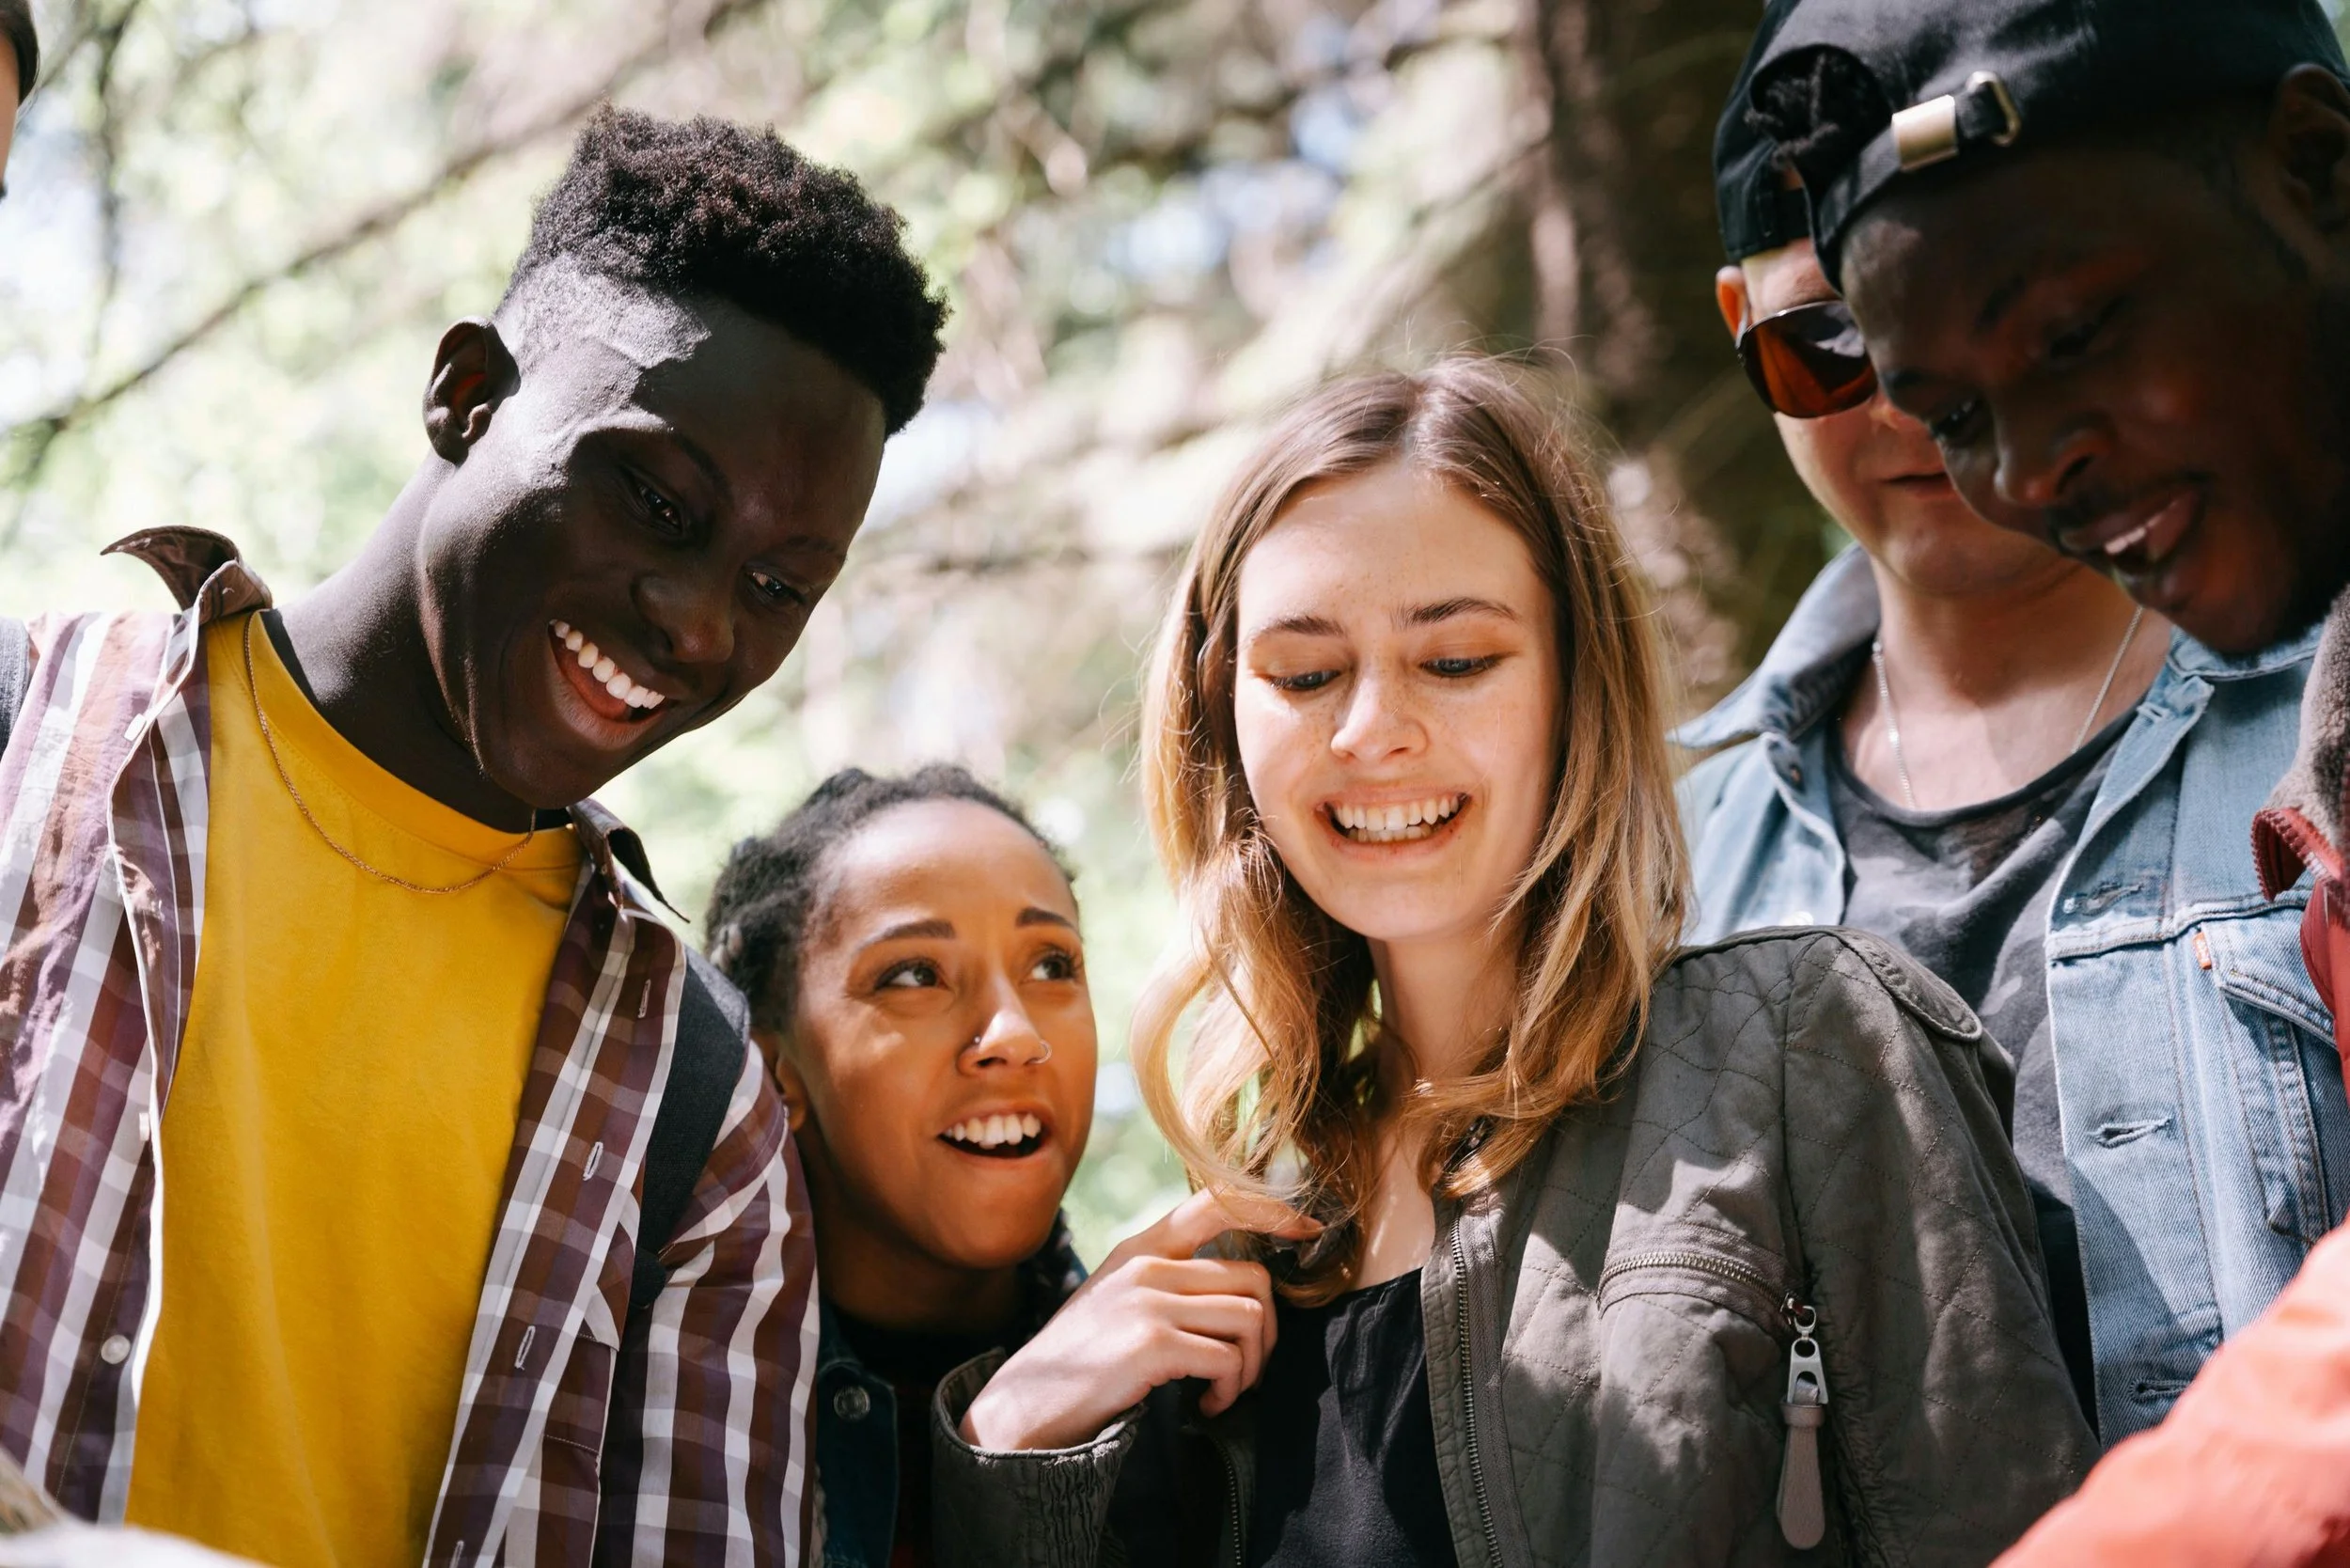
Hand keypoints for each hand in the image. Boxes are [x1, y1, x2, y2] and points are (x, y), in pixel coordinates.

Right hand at [960, 1188, 1317, 1451]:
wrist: (1025, 1404)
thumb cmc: (1081, 1358)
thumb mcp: (1116, 1295)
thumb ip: (1165, 1278)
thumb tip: (1238, 1286)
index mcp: (1142, 1247)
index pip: (1217, 1202)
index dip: (1272, 1210)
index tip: (1308, 1230)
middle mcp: (1147, 1264)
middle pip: (1252, 1279)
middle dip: (1267, 1335)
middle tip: (1247, 1370)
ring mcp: (1149, 1301)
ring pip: (1250, 1318)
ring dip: (1252, 1367)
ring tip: (1226, 1392)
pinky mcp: (1152, 1344)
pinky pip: (1227, 1358)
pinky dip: (1229, 1390)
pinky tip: (1206, 1406)